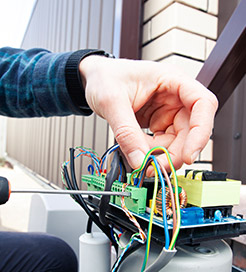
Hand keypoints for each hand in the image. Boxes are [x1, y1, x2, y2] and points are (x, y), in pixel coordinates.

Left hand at [79, 56, 217, 170]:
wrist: (94, 79)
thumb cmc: (106, 78)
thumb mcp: (112, 102)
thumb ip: (126, 132)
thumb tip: (139, 160)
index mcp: (172, 80)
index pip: (202, 104)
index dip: (201, 132)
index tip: (188, 155)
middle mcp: (175, 96)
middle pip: (191, 129)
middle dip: (175, 152)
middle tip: (156, 167)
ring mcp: (168, 111)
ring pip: (178, 141)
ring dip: (161, 154)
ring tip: (138, 154)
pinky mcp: (159, 122)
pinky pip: (163, 143)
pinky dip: (152, 151)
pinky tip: (138, 149)